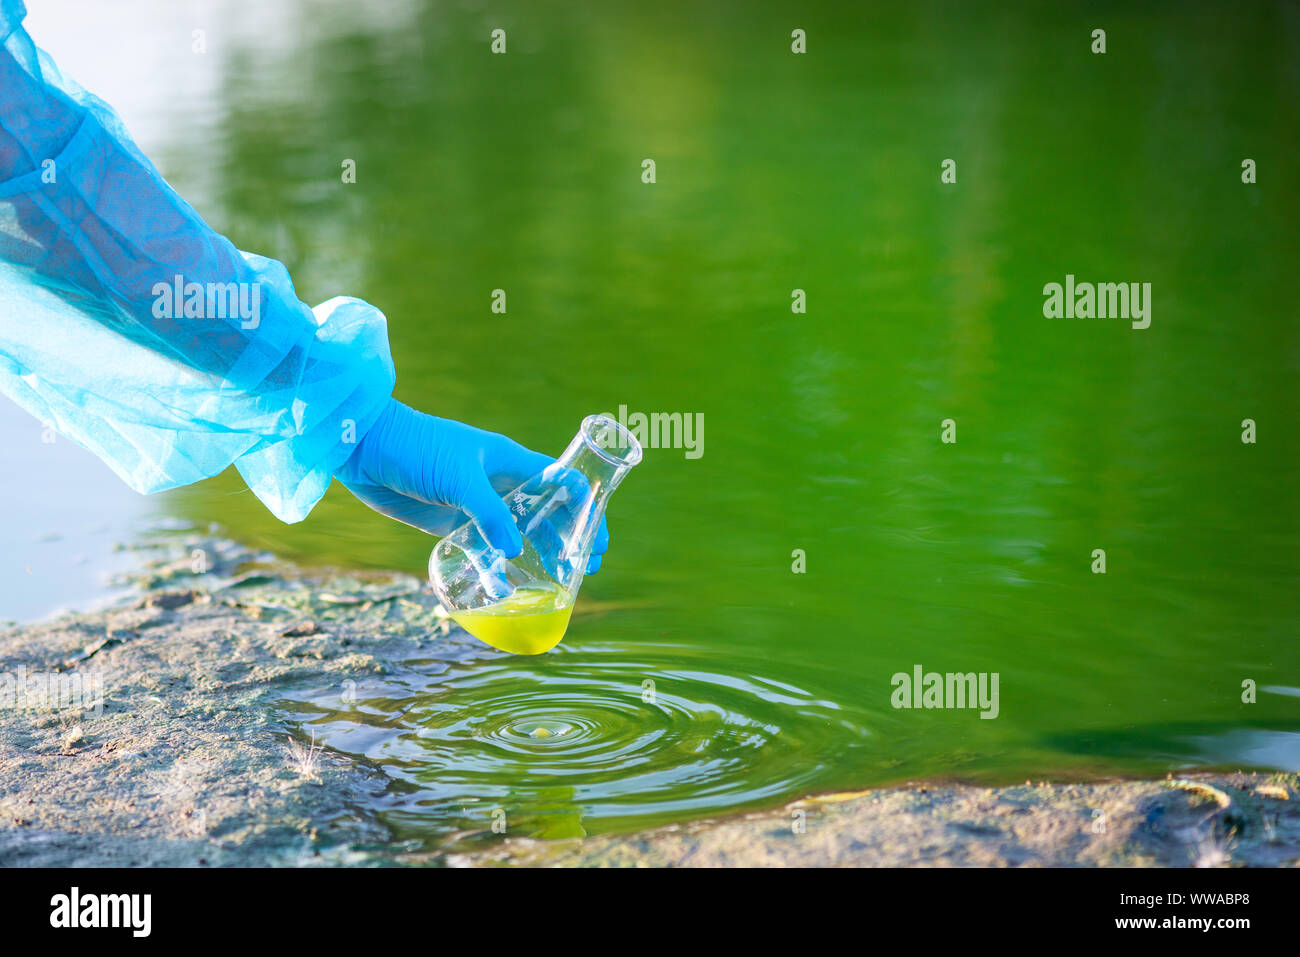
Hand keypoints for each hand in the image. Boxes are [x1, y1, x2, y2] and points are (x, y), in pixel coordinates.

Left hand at [335, 399, 608, 572]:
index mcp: (510, 462)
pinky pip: (482, 548)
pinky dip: (494, 567)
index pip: (561, 482)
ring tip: (558, 581)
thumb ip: (488, 513)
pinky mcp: (451, 522)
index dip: (584, 506)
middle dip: (569, 537)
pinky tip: (503, 587)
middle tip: (586, 568)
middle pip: (546, 512)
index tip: (596, 536)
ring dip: (537, 554)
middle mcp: (500, 483)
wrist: (365, 447)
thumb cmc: (417, 448)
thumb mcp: (458, 477)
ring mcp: (476, 504)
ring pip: (518, 533)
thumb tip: (515, 551)